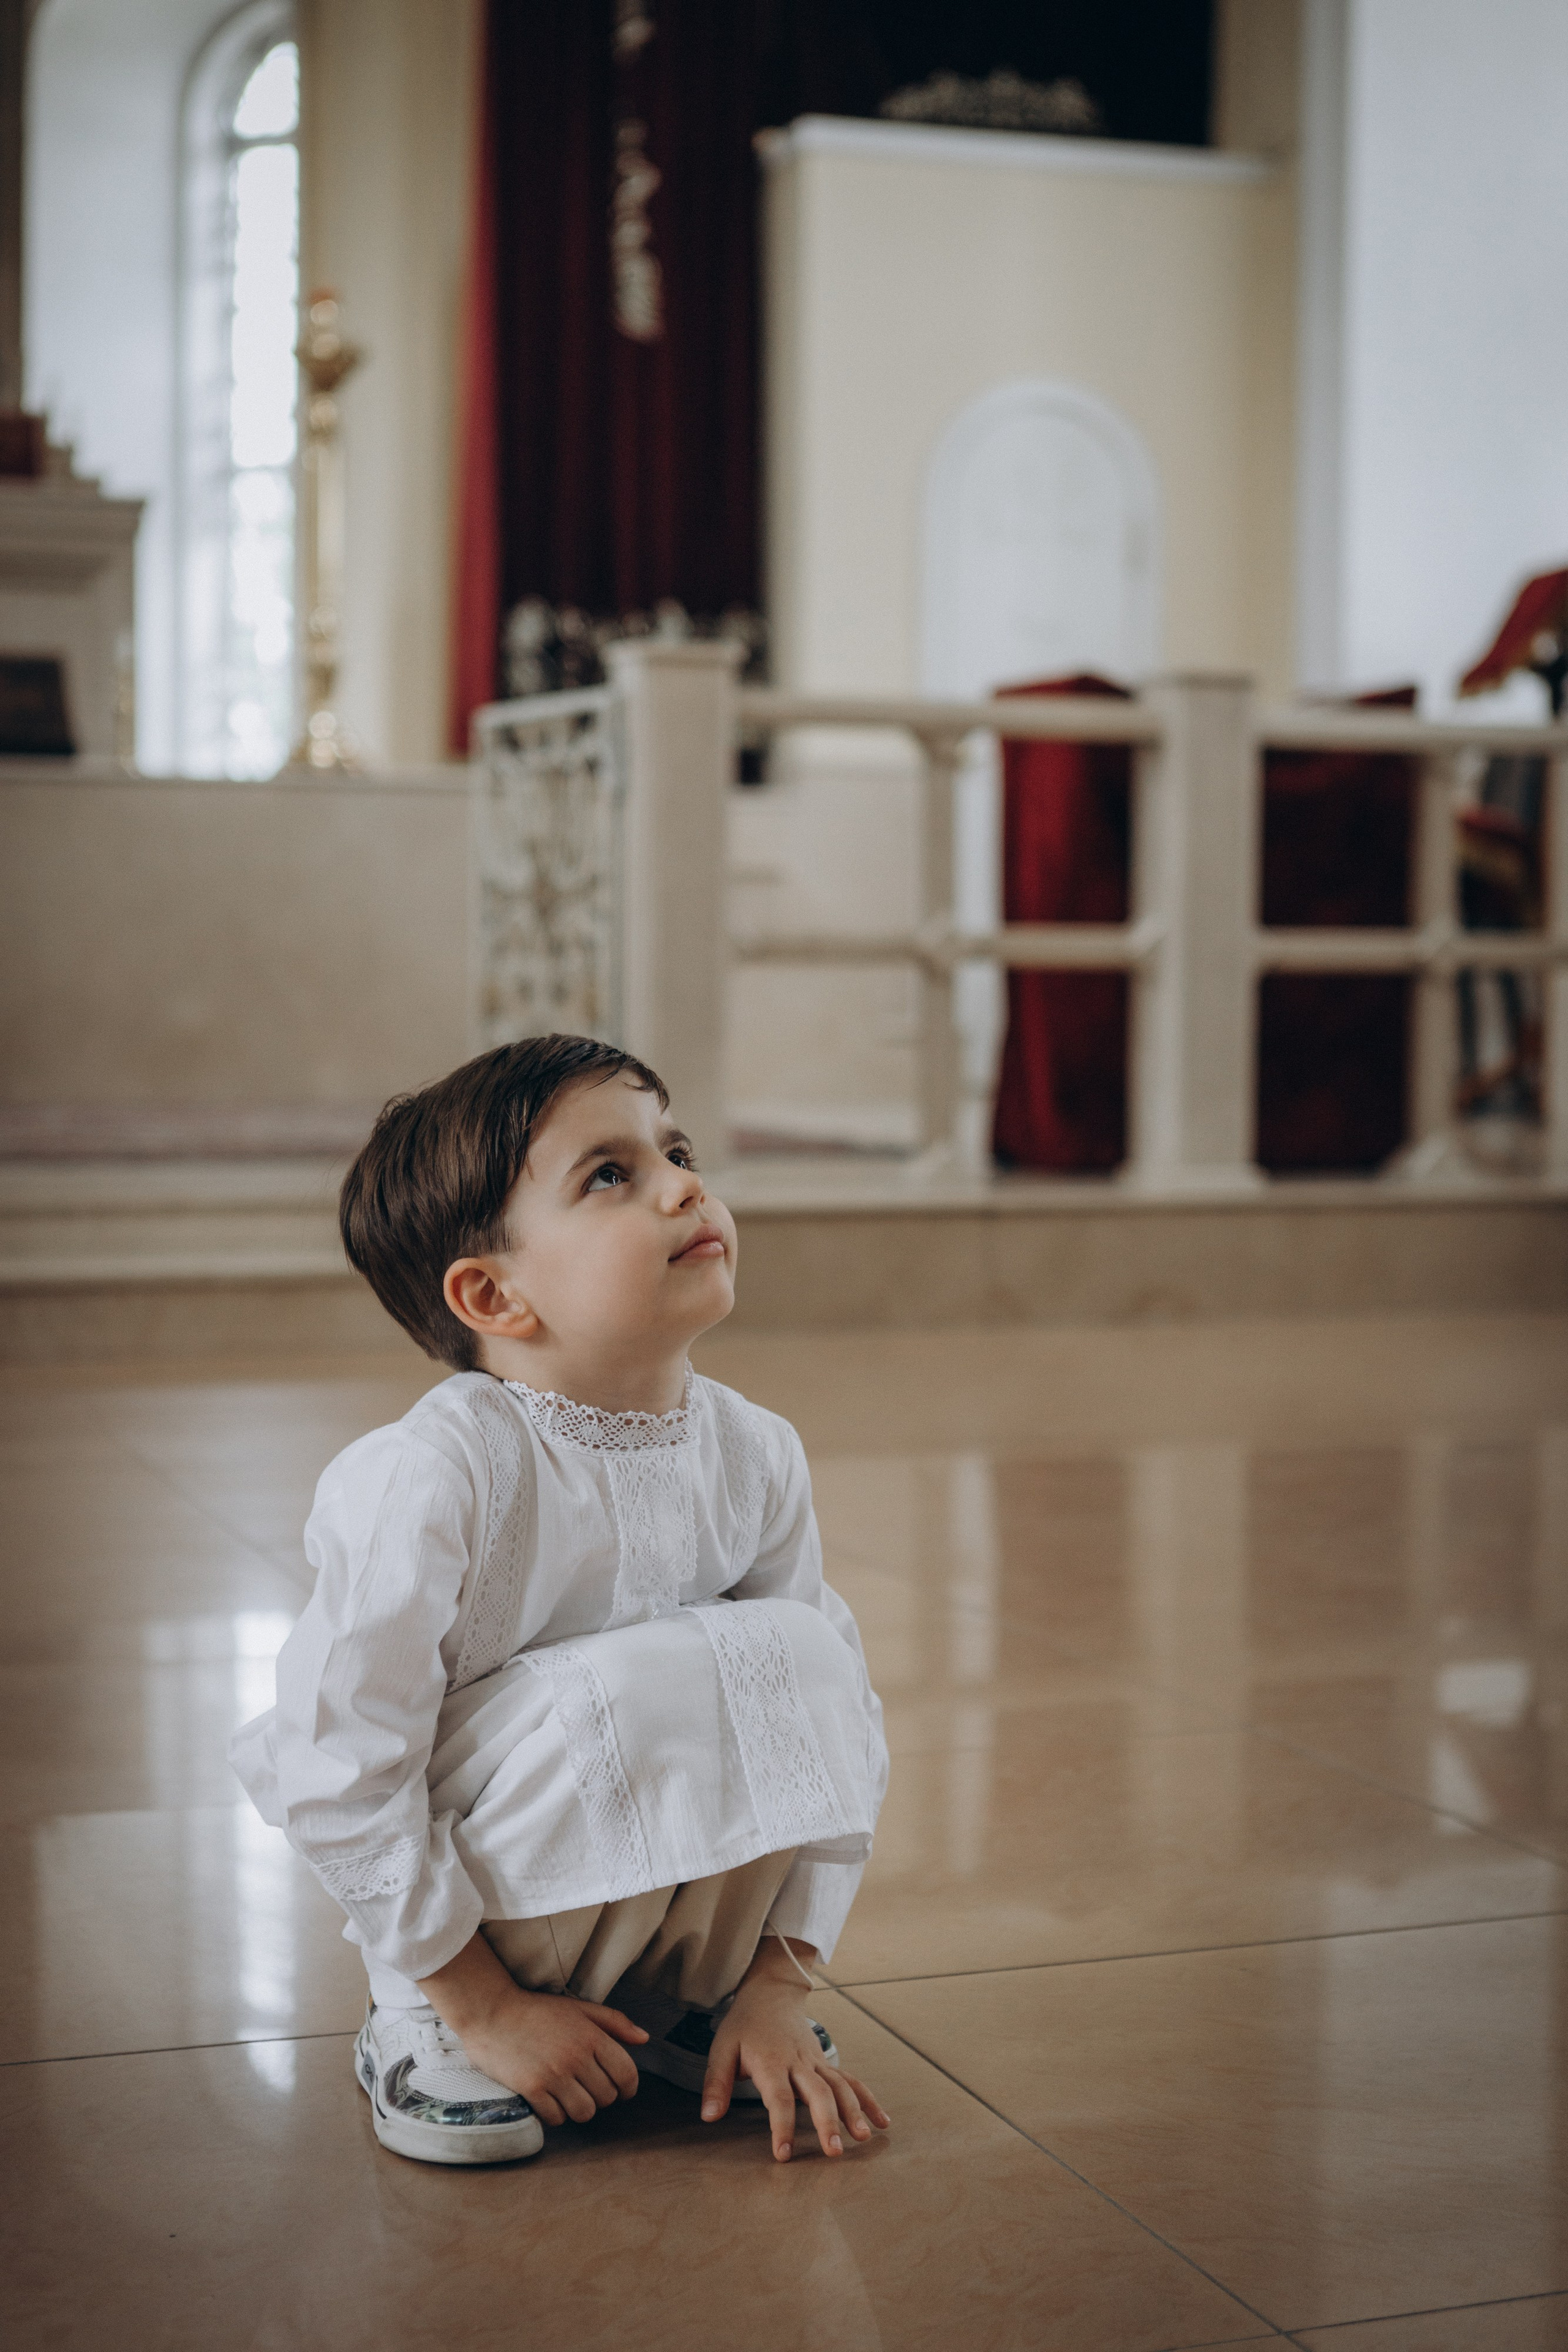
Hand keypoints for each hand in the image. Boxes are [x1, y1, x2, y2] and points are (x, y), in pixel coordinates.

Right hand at [417, 1930, 647, 2127]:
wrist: (492, 2013)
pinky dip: (556, 2114)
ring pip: (585, 2112)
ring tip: (570, 2096)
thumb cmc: (537, 2011)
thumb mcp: (579, 2008)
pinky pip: (557, 2118)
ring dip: (581, 2108)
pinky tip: (550, 2099)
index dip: (629, 2087)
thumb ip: (615, 2022)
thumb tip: (644, 2039)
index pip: (626, 2073)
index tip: (623, 2090)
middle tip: (588, 2086)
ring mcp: (553, 2075)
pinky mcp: (531, 2089)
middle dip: (602, 2095)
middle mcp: (576, 2057)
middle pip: (607, 2097)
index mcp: (591, 2036)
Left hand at [700, 1940, 890, 2161]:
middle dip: (827, 2122)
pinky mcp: (825, 2062)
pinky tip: (882, 2121)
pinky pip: (850, 2080)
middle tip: (834, 2151)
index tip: (783, 2154)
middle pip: (817, 2093)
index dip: (782, 2126)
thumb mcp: (722, 2049)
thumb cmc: (744, 2026)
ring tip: (864, 2137)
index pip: (779, 2098)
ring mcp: (816, 2061)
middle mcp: (798, 2062)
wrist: (771, 1994)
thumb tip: (709, 2116)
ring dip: (853, 2111)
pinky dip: (868, 2100)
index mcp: (771, 2061)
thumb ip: (716, 2083)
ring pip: (840, 2085)